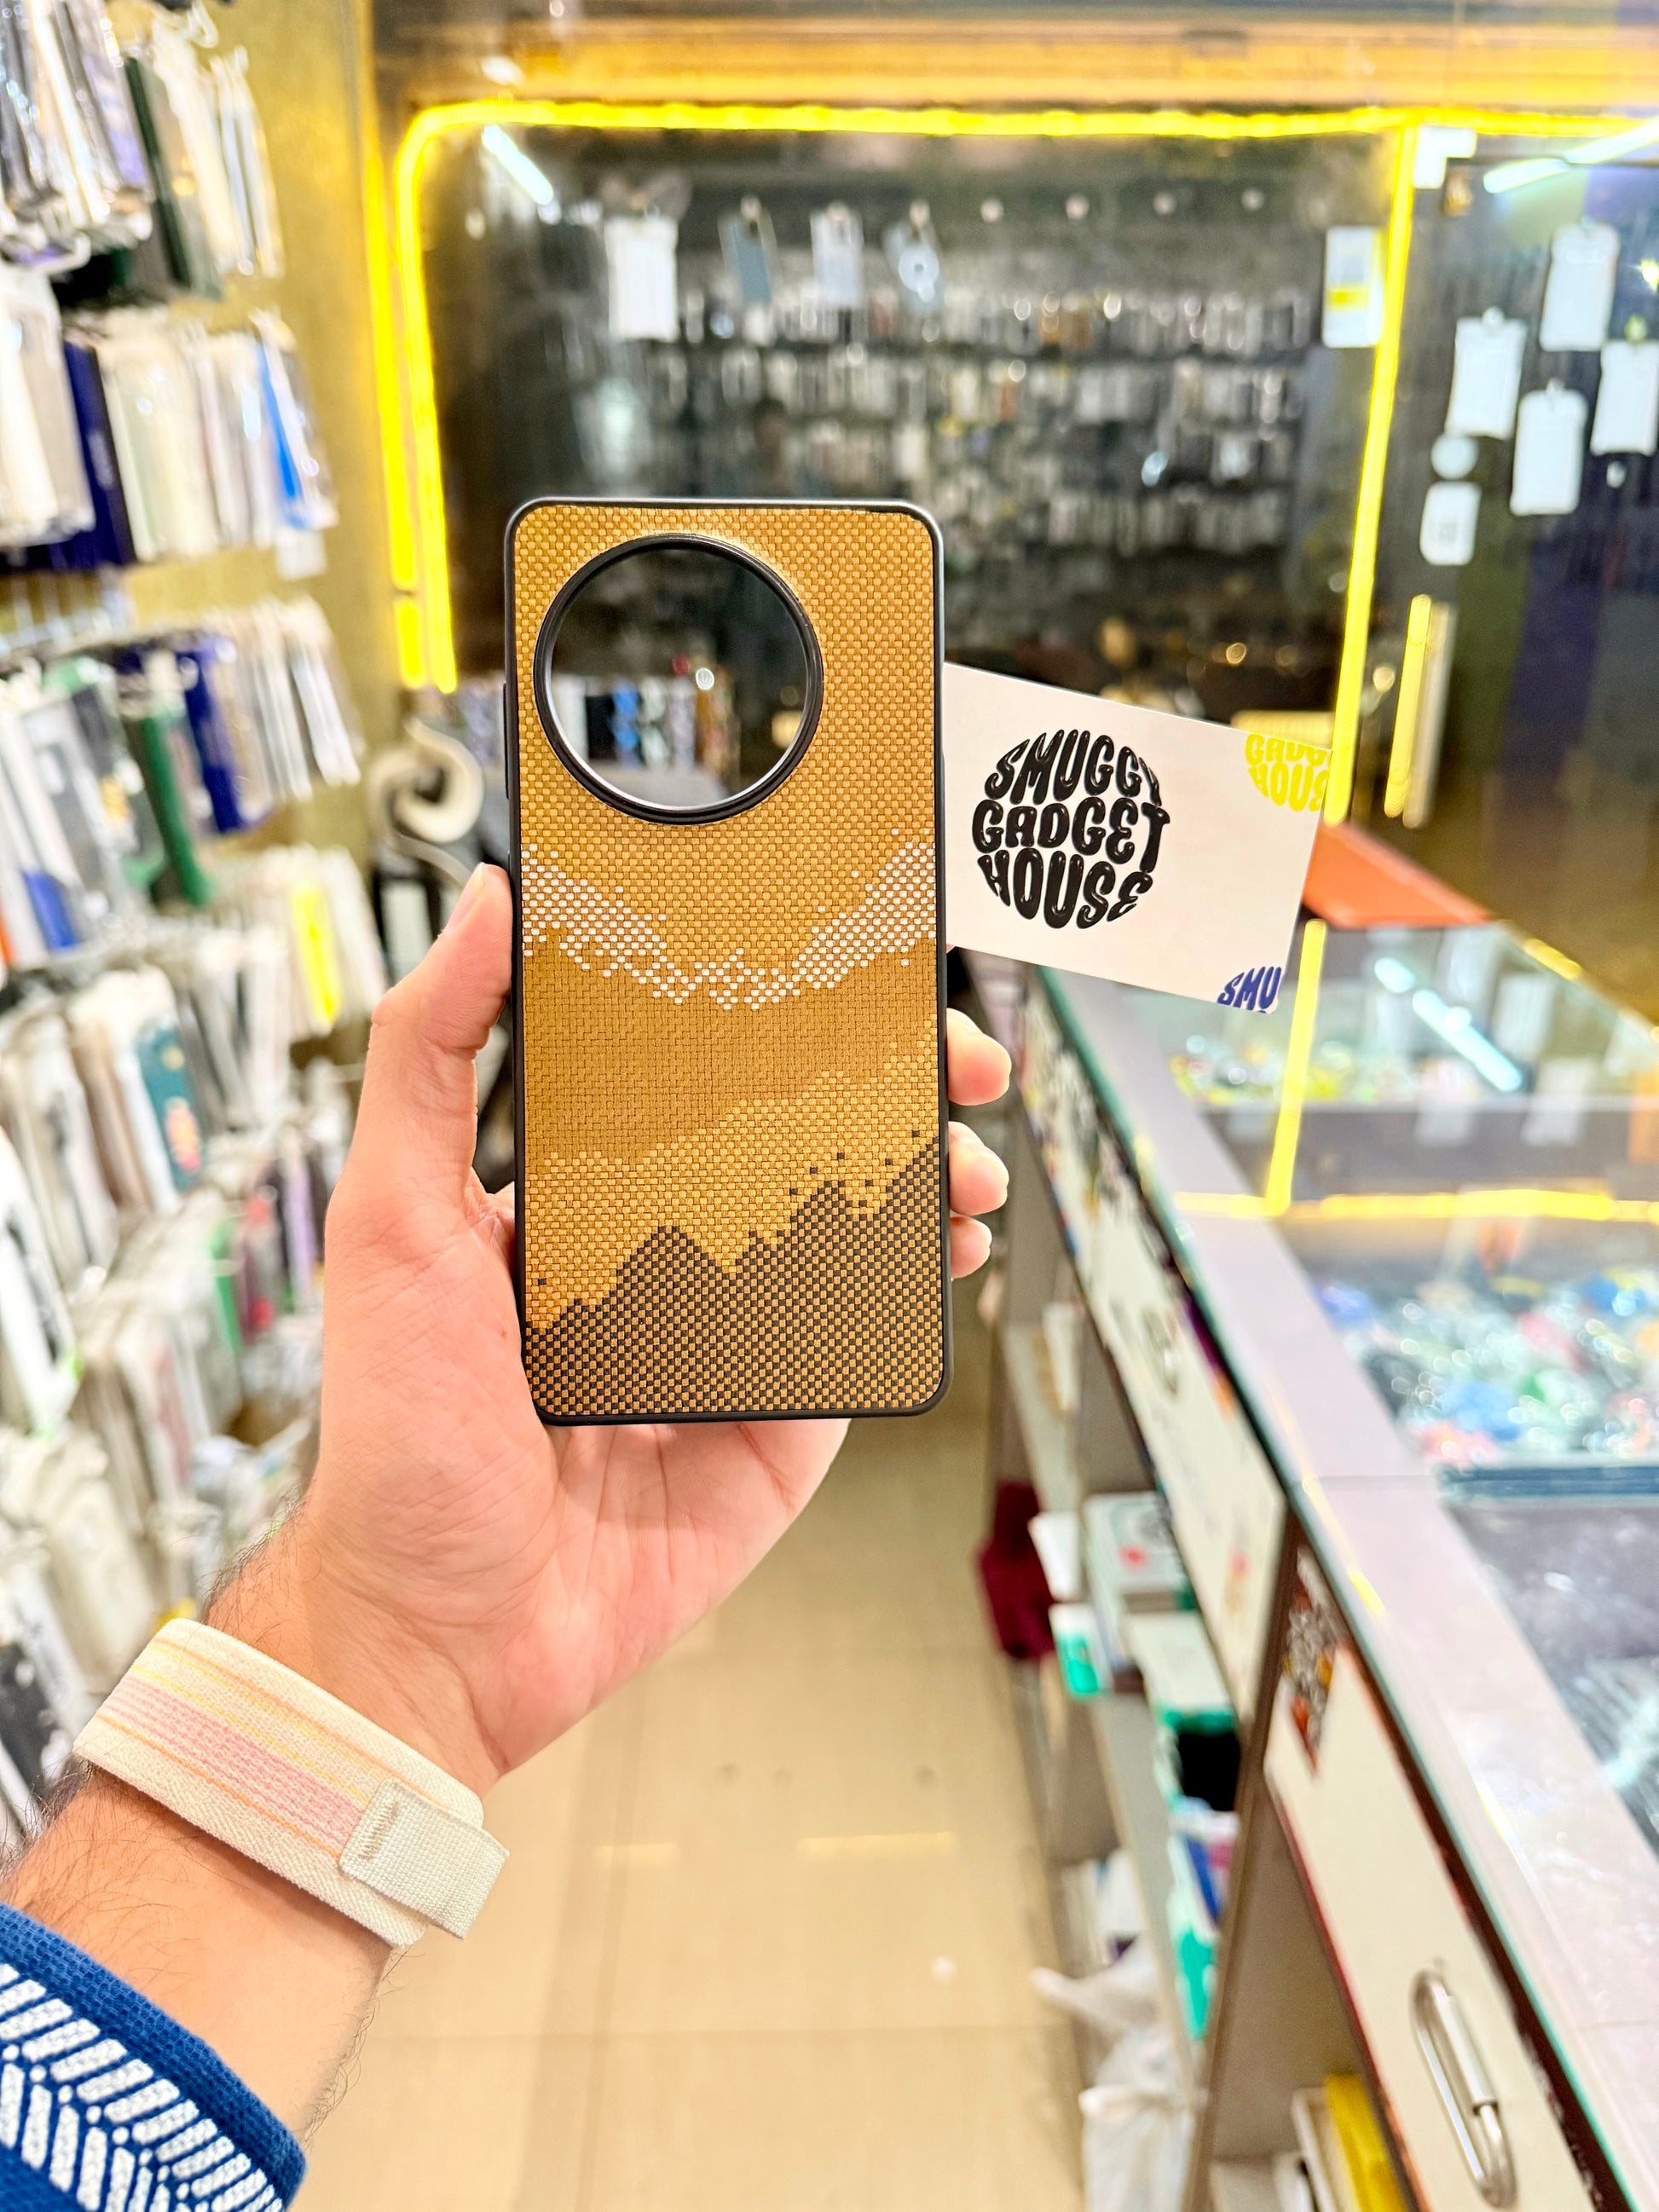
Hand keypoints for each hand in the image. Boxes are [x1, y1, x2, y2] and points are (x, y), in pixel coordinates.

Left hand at [225, 866, 1009, 1796]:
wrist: (443, 1628)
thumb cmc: (395, 1434)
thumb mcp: (389, 1217)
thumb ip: (425, 1057)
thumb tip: (479, 907)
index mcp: (574, 1196)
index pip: (688, 1077)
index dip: (773, 1017)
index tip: (836, 969)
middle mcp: (658, 1257)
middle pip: (794, 1143)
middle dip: (886, 1089)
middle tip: (949, 1059)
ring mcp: (726, 1340)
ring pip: (847, 1233)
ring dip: (922, 1180)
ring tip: (966, 1156)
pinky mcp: (779, 1425)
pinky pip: (860, 1343)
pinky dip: (917, 1290)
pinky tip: (948, 1249)